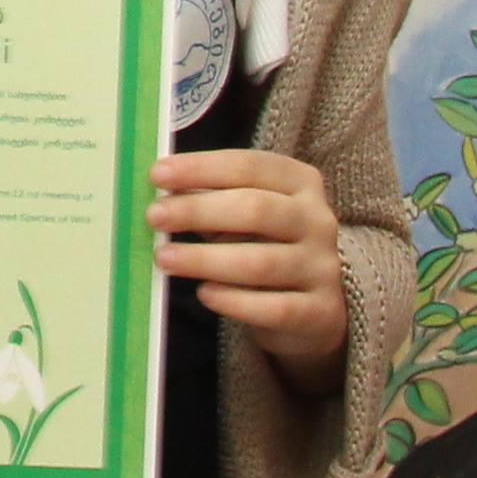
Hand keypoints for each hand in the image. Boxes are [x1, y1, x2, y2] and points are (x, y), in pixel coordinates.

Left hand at [148, 150, 346, 392]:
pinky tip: (204, 294)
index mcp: (300, 183)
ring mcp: (322, 267)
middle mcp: (317, 220)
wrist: (316, 309)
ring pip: (261, 262)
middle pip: (256, 209)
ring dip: (206, 259)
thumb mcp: (247, 216)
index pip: (249, 166)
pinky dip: (235, 301)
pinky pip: (274, 308)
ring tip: (165, 259)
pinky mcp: (319, 312)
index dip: (202, 168)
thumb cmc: (267, 247)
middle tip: (154, 216)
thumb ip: (212, 199)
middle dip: (199, 210)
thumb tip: (161, 193)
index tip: (157, 174)